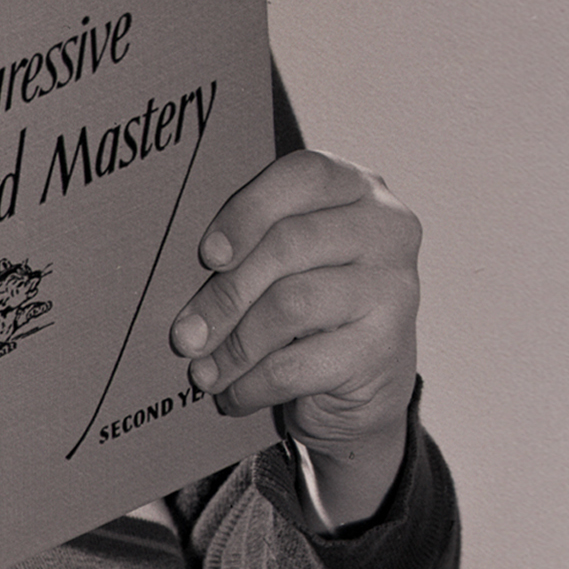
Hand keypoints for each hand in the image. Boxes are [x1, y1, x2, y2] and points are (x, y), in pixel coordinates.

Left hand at [170, 150, 420, 525]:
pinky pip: (299, 364)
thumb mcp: (284, 263)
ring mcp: (394, 287)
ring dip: (233, 345)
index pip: (304, 175)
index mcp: (356, 187)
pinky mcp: (386, 347)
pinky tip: (233, 394)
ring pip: (291, 305)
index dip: (248, 211)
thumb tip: (173, 274)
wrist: (363, 386)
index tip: (206, 255)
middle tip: (183, 335)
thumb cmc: (307, 307)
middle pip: (289, 244)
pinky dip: (253, 383)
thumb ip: (250, 246)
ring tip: (201, 371)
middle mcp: (387, 228)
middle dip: (224, 293)